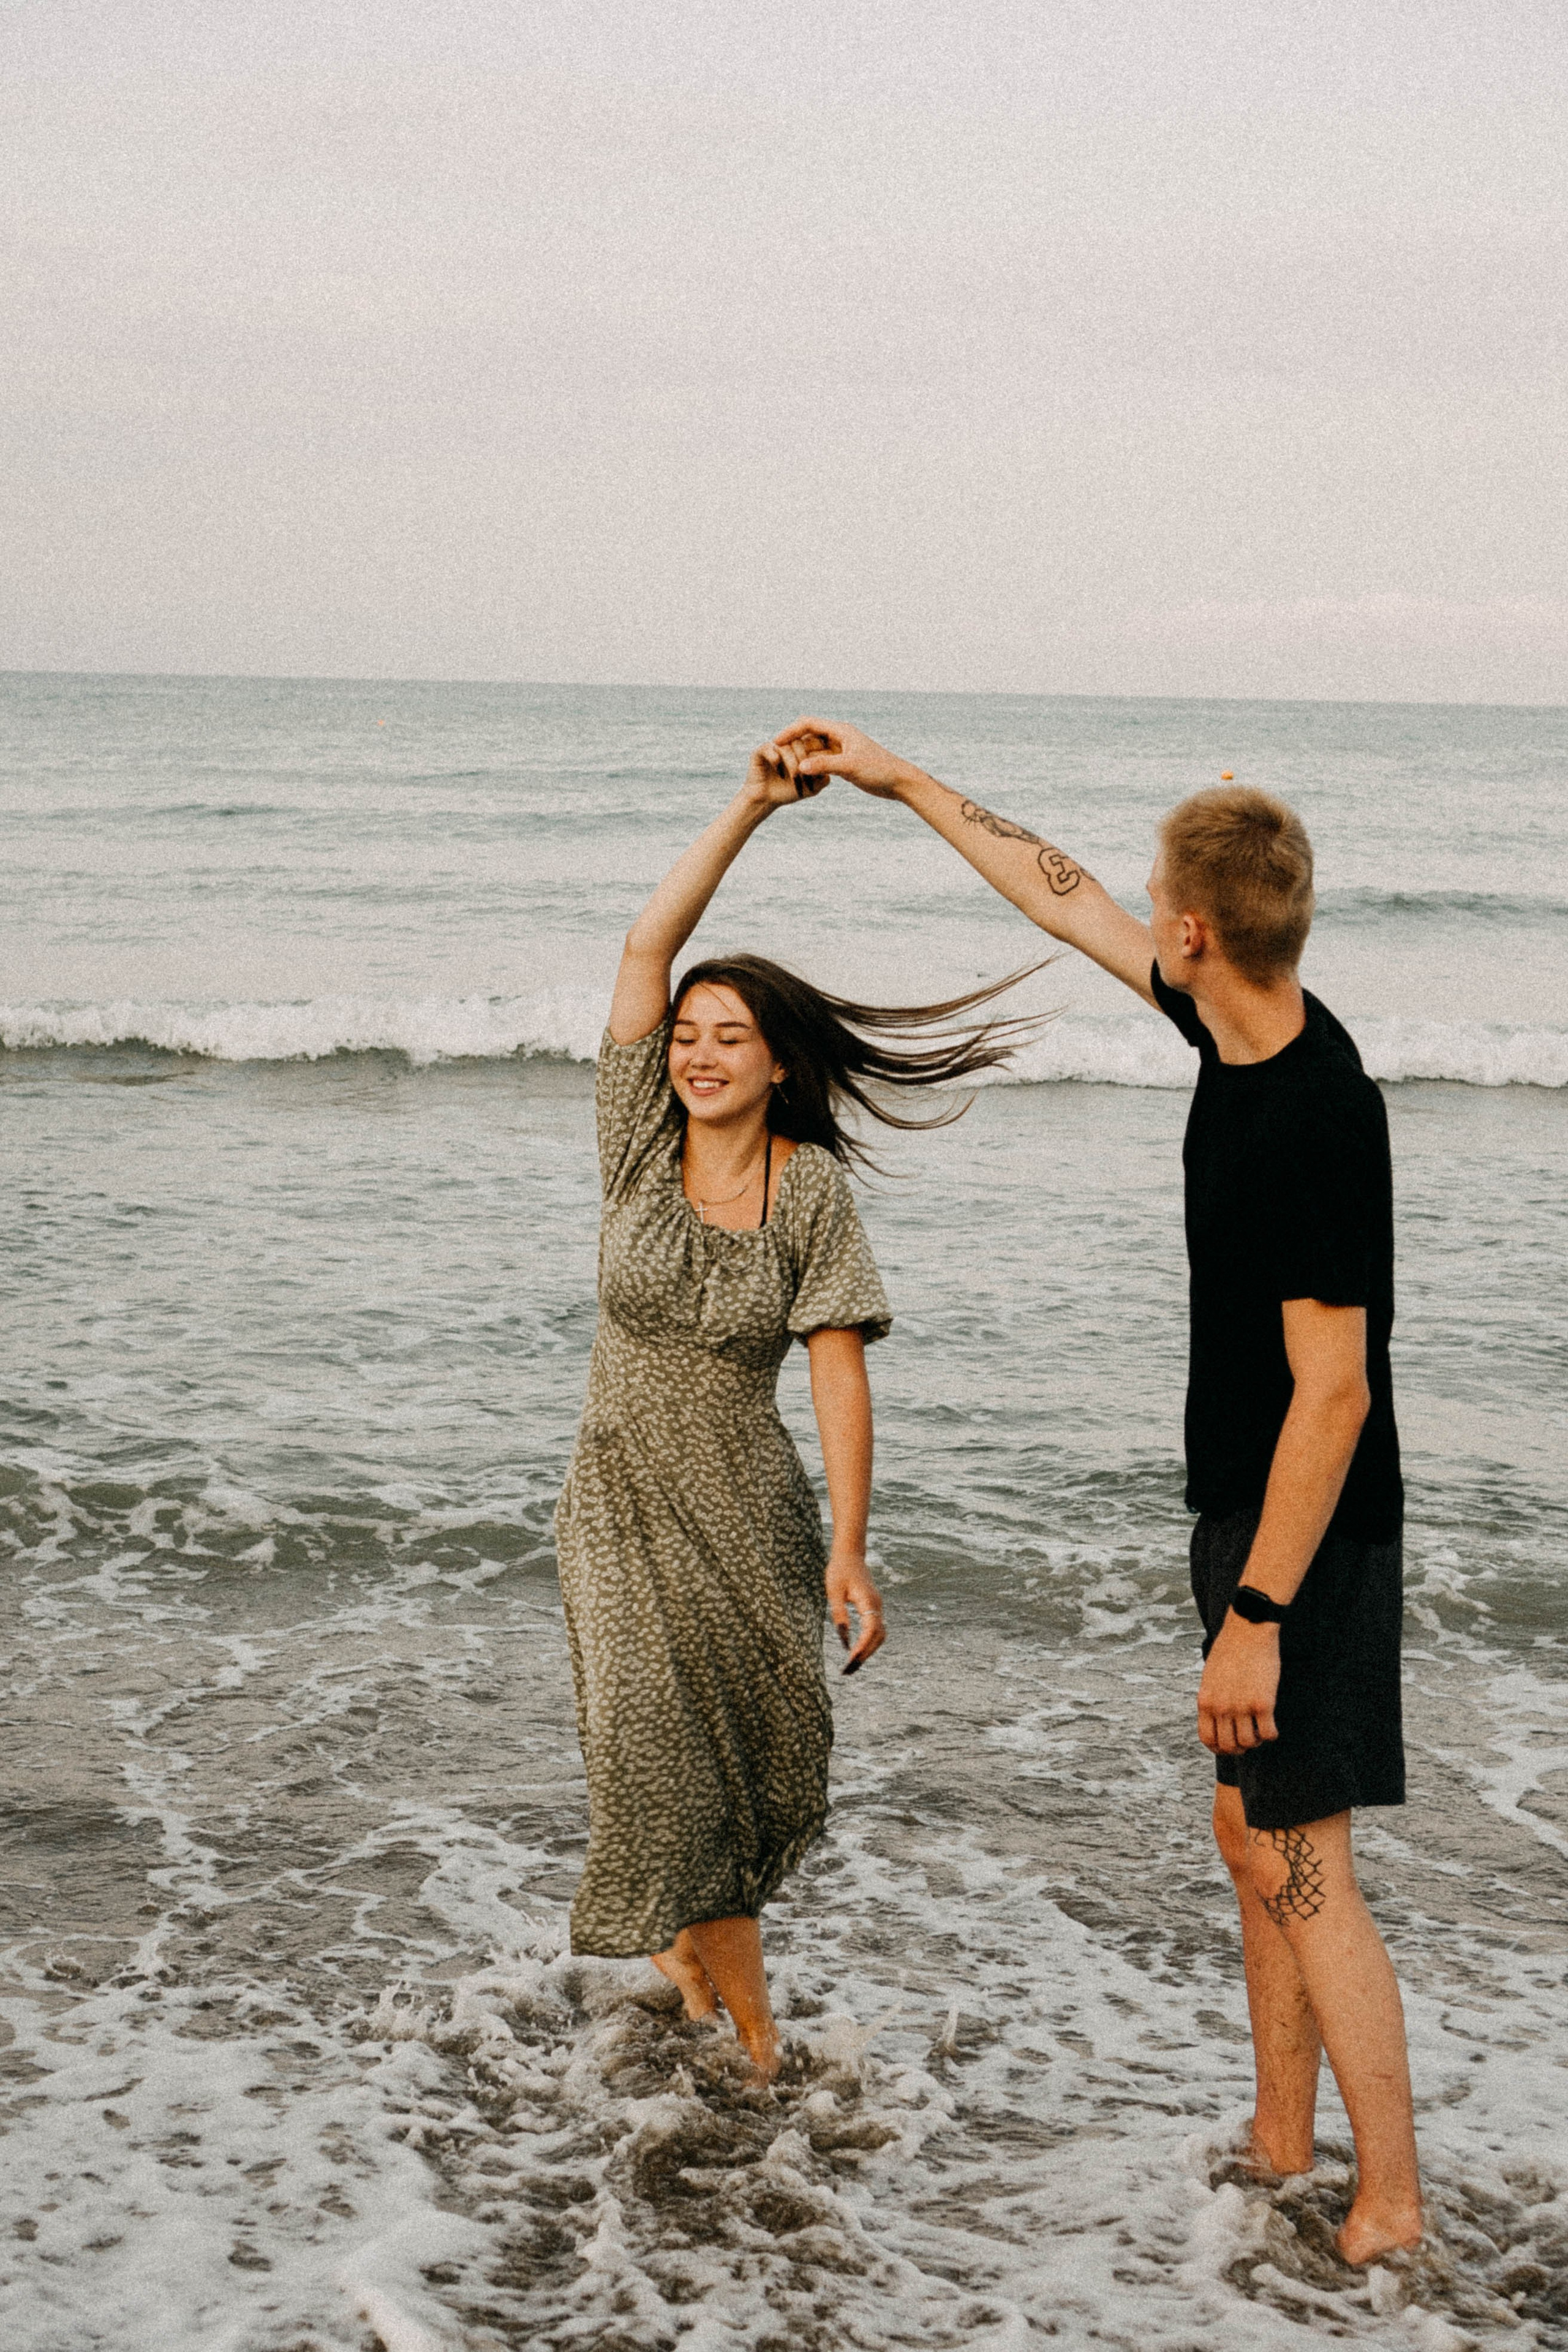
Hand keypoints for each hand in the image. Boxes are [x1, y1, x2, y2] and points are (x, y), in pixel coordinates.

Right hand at [742, 738, 829, 811]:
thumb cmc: (791, 792)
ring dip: (792, 763)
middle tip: (806, 775)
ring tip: (795, 779)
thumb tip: (825, 768)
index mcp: (803, 746)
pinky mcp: (761, 751)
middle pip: (802, 740)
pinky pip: (769, 748)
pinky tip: (780, 773)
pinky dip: (776, 759)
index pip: (814, 735)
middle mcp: (789, 742)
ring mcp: (775, 745)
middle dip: (805, 759)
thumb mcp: (812, 788)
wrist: (765, 800)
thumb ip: (822, 779)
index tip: (818, 761)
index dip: (817, 747)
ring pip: (787, 745)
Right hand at [774, 717, 920, 799]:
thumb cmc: (879, 770)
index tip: (775, 742)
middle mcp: (839, 737)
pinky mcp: (844, 763)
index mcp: (840, 730)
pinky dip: (811, 767)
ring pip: (814, 750)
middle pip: (808, 735)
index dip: (790, 731)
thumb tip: (801, 767)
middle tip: (777, 756)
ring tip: (787, 768)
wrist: (899, 781)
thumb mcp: (850, 767)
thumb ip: (824, 766)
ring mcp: (841, 750)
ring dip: (802, 757)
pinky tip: (802, 776)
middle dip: (793, 744)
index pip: (808, 723)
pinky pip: (821, 761)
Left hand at [826, 1551, 885, 1673]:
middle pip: (878, 1636)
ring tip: (852, 1665)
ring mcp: (877, 1606)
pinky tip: (857, 1651)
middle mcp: (877, 1605)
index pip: (871, 1629)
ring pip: (879, 1635)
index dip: (863, 1646)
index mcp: (868, 1600)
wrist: (849, 1554)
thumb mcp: (833, 1592)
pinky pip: (876, 1629)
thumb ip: (839, 1615)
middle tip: (848, 1670)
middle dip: (865, 1655)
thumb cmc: (839, 1570)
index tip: (850, 1659)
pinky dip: (869, 1643)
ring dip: (868, 1651)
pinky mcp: (873, 1607)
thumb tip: (844, 1640)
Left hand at [1197, 1616, 1280, 1753]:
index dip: (1219, 1748)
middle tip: (1248, 1740)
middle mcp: (1221, 1707)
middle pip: (1228, 1745)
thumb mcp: (1210, 1676)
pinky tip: (1272, 1725)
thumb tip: (1218, 1719)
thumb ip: (1213, 1699)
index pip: (1207, 1739)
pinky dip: (1271, 1734)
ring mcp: (1241, 1707)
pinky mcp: (1263, 1703)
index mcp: (1205, 1701)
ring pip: (1248, 1742)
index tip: (1229, 1747)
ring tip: (1260, 1729)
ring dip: (1256, 1740)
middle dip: (1239, 1748)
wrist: (1247, 1630)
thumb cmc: (1230, 1649)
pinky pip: (1268, 1733)